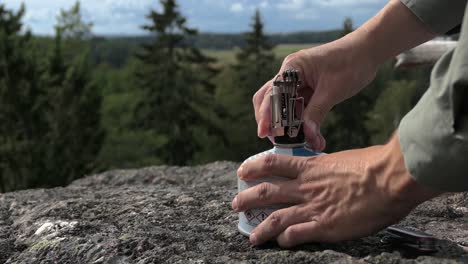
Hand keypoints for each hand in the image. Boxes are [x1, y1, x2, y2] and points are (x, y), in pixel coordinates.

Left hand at [232, 133, 439, 246]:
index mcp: (311, 167)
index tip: (242, 170)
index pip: (273, 163)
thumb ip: (326, 168)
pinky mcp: (325, 226)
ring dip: (260, 228)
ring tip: (251, 236)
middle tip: (235, 203)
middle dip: (247, 198)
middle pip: (267, 191)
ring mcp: (313, 207)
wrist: (390, 177)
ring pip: (276, 217)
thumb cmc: (372, 165)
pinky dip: (285, 240)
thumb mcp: (342, 160)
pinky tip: (281, 243)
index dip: (254, 167)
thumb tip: (321, 169)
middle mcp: (306, 187)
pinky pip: (297, 235)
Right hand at [254, 39, 377, 149]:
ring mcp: (298, 81)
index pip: (271, 93)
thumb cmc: (351, 63)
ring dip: (288, 124)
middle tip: (277, 140)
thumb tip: (307, 136)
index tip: (264, 133)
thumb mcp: (333, 91)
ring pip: (283, 106)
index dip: (266, 115)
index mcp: (292, 68)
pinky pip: (298, 108)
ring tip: (298, 143)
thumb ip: (316, 113)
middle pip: (268, 99)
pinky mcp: (307, 89)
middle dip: (271, 121)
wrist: (368, 51)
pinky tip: (312, 136)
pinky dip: (301, 122)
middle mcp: (290, 74)